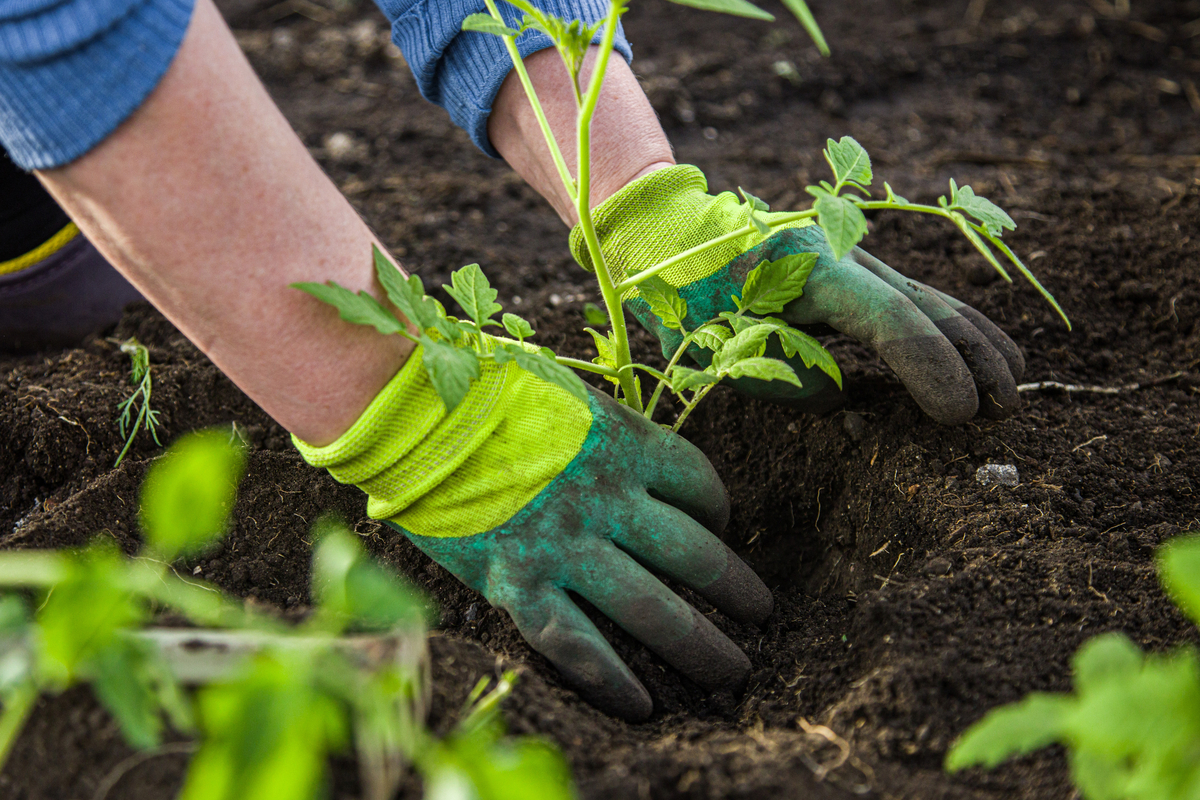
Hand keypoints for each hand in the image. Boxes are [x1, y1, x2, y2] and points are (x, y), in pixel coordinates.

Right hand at [296, 336, 771, 720]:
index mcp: (624, 442)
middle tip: (763, 615)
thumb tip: (631, 455)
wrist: (408, 409)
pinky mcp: (518, 584)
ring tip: (733, 672)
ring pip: (653, 609)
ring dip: (702, 644)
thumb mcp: (565, 392)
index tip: (719, 528)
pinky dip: (614, 680)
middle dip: (738, 591)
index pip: (699, 483)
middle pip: (695, 555)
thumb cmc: (482, 387)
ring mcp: (566, 546)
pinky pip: (579, 645)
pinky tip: (644, 706)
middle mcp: (608, 499)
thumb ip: (605, 428)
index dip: (719, 511)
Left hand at [571, 165, 1024, 423]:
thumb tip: (843, 394)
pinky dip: (951, 327)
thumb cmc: (684, 295)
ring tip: (1012, 387)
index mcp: (808, 269)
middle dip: (971, 358)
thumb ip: (783, 376)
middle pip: (926, 305)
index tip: (958, 415)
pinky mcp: (853, 267)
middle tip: (1002, 410)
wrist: (671, 235)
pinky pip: (913, 298)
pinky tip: (982, 353)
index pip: (889, 321)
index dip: (931, 368)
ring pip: (929, 297)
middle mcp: (842, 254)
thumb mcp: (716, 346)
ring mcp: (852, 255)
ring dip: (975, 342)